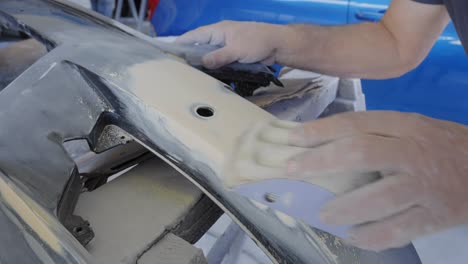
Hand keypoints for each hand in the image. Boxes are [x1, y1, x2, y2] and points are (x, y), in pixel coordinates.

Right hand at [176, 21, 289, 68]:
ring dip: (202, 65)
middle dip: (189, 57)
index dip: (181, 43)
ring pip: (209, 56)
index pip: (194, 36)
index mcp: (218, 31)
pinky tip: (208, 78)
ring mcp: (227, 47)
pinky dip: (213, 69)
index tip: (169, 53)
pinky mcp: (233, 56)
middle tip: (177, 70)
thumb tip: (202, 63)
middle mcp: (220, 38)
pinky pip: (219, 62)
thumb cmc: (257, 42)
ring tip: (189, 76)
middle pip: (199, 47)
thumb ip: (219, 57)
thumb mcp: (237, 50)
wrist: (278, 45)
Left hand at [283, 111, 467, 250]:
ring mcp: (424, 186)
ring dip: (344, 208)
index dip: (320, 131)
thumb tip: (325, 143)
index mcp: (406, 126)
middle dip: (320, 162)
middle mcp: (413, 153)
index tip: (293, 138)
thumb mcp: (412, 127)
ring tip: (323, 214)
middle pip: (360, 154)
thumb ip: (376, 133)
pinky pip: (399, 231)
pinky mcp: (435, 216)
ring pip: (378, 197)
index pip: (356, 124)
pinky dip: (372, 237)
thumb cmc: (440, 146)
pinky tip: (354, 237)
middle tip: (292, 170)